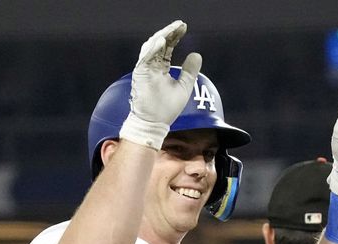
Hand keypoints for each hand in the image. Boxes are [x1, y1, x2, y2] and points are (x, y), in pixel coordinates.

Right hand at [119, 20, 202, 148]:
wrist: (155, 123)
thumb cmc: (167, 108)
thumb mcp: (184, 87)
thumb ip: (189, 71)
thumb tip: (197, 54)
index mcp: (160, 67)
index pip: (167, 47)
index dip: (175, 36)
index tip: (184, 28)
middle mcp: (151, 66)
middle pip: (159, 44)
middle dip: (170, 33)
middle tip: (180, 25)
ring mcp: (145, 69)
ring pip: (151, 47)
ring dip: (162, 37)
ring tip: (172, 30)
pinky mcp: (140, 74)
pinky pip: (145, 58)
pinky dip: (153, 49)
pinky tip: (163, 41)